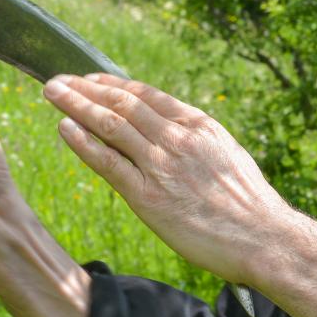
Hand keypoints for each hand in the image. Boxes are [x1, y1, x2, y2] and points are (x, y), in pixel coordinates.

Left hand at [42, 73, 295, 284]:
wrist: (263, 238)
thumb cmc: (250, 205)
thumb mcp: (227, 156)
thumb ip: (198, 141)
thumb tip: (176, 133)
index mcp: (198, 125)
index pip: (146, 95)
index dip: (113, 85)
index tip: (91, 79)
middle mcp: (177, 138)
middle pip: (122, 104)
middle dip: (86, 89)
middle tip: (58, 80)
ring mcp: (161, 166)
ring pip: (110, 125)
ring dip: (76, 105)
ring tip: (52, 93)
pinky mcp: (148, 197)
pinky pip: (108, 163)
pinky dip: (83, 142)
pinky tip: (64, 128)